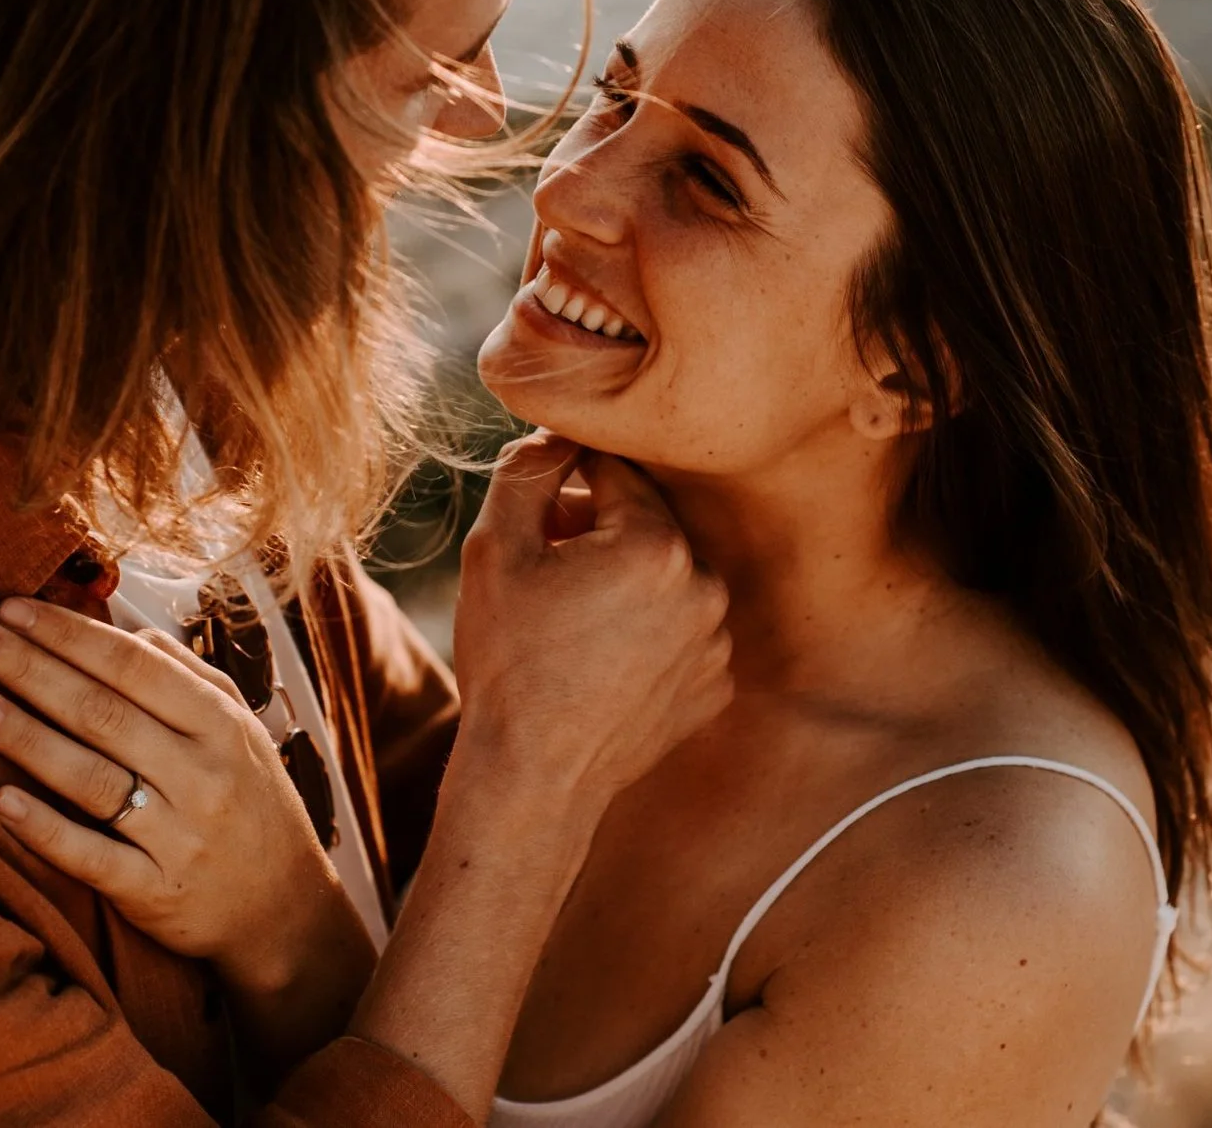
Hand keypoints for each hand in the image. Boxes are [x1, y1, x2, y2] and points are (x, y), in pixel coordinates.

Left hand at [0, 600, 369, 1006]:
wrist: (287, 912)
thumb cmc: (252, 808)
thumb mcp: (240, 734)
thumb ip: (186, 678)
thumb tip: (123, 629)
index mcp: (220, 725)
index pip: (134, 665)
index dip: (69, 634)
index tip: (12, 607)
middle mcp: (202, 775)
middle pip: (102, 712)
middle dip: (31, 669)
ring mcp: (178, 836)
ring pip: (91, 778)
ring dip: (25, 738)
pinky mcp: (155, 892)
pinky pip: (92, 857)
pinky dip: (44, 829)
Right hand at [449, 433, 732, 823]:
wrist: (533, 777)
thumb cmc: (508, 660)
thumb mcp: (494, 548)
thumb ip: (529, 471)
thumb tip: (560, 433)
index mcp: (657, 543)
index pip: (614, 470)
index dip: (565, 487)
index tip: (539, 523)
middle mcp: (705, 585)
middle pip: (645, 521)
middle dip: (596, 531)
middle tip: (546, 573)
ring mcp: (717, 640)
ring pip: (665, 575)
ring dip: (624, 581)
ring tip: (571, 623)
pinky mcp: (716, 683)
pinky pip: (681, 629)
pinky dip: (647, 632)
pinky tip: (601, 660)